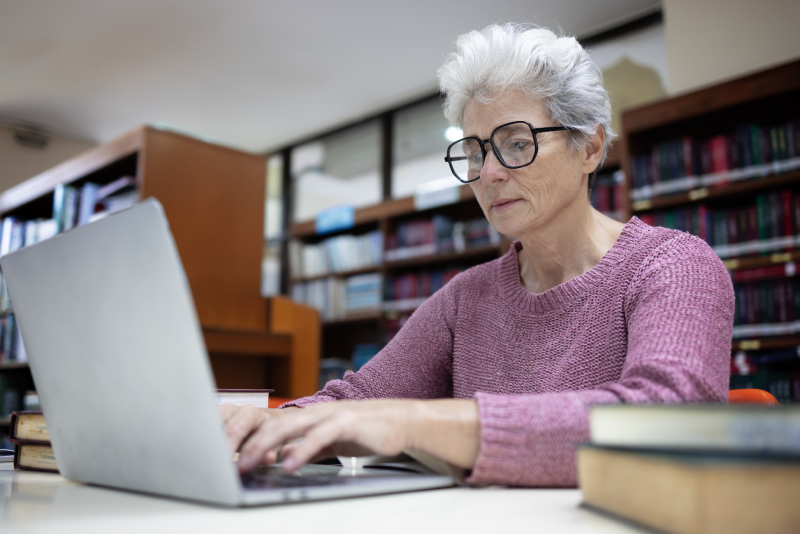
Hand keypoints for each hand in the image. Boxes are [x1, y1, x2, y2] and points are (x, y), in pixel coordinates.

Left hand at [235, 399, 479, 474]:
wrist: (403, 421)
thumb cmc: (368, 431)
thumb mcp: (331, 441)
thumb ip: (307, 448)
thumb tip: (282, 457)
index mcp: (311, 415)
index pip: (273, 425)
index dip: (250, 439)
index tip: (230, 456)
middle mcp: (317, 411)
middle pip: (274, 424)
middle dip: (250, 443)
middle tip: (230, 462)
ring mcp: (331, 415)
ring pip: (291, 427)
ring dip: (268, 447)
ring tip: (251, 463)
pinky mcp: (347, 422)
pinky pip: (319, 437)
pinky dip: (302, 450)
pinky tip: (289, 464)